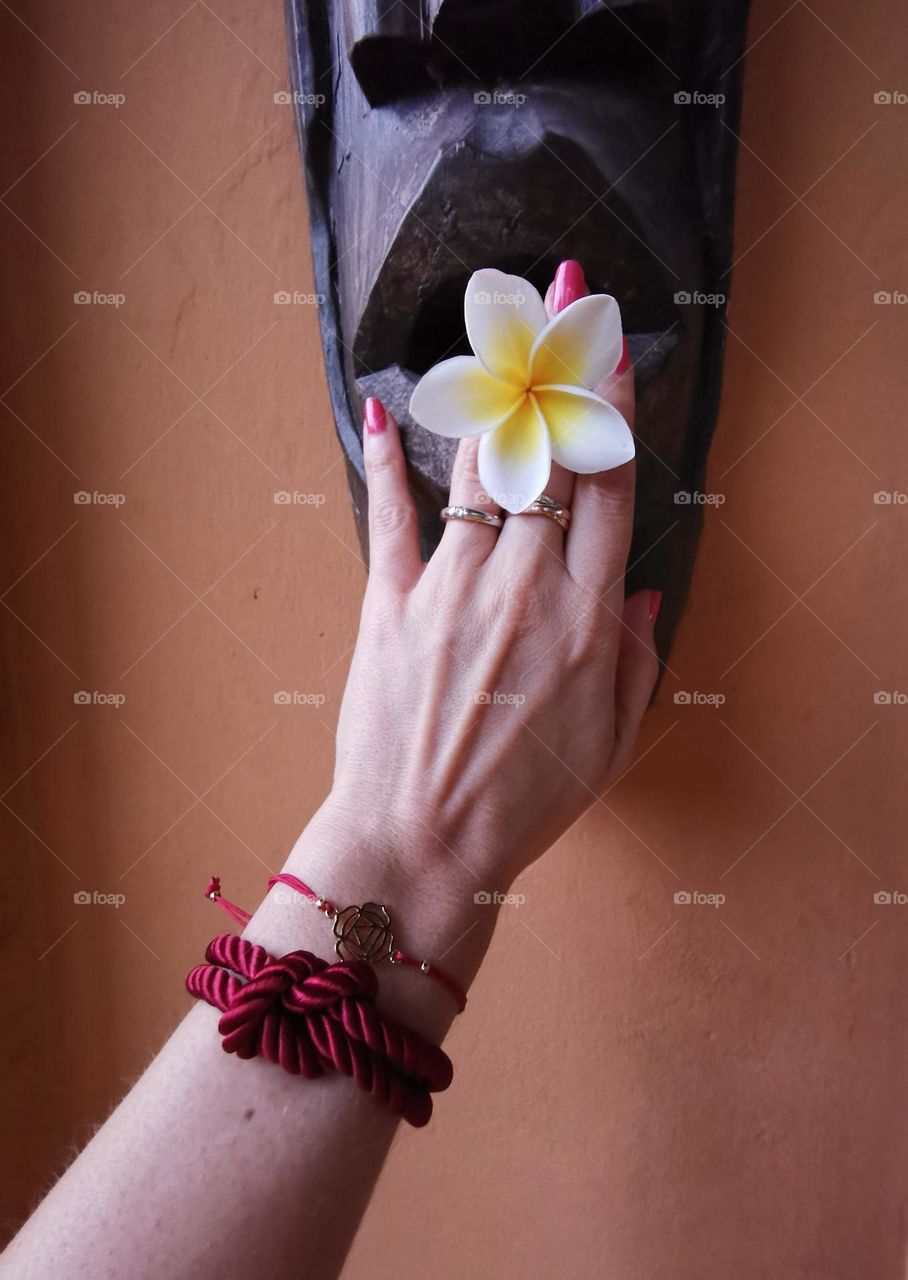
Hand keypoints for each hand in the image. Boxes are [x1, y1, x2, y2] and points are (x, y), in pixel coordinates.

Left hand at [325, 263, 659, 893]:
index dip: (610, 409)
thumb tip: (638, 588)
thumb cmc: (520, 801)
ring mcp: (451, 591)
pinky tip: (381, 412)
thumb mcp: (609, 740)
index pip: (606, 488)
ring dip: (491, 396)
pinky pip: (391, 519)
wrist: (420, 845)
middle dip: (558, 367)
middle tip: (562, 296)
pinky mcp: (390, 607)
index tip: (612, 350)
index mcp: (586, 619)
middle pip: (546, 457)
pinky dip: (386, 463)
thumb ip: (633, 656)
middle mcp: (523, 587)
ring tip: (496, 335)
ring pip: (477, 471)